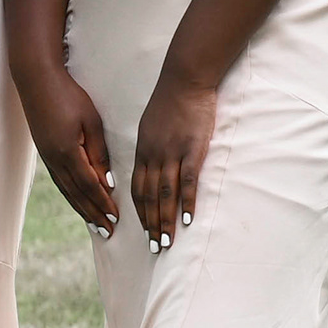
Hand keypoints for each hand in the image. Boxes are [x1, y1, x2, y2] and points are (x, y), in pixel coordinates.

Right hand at [17, 62, 116, 238]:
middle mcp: (55, 160)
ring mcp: (47, 157)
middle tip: (108, 232)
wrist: (36, 80)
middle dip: (93, 214)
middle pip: (77, 194)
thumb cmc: (68, 96)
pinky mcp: (45, 152)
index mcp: (68, 152)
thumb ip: (99, 152)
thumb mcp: (91, 122)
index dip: (103, 203)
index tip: (117, 219)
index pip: (90, 185)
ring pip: (67, 190)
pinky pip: (60, 181)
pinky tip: (78, 201)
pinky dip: (71, 195)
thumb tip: (107, 181)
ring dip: (81, 209)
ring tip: (95, 224)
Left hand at [129, 72, 218, 252]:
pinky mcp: (192, 149)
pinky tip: (188, 219)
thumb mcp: (150, 126)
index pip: (136, 188)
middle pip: (148, 197)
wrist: (184, 80)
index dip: (137, 212)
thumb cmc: (170, 102)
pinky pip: (187, 181)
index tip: (141, 231)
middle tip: (154, 247)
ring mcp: (171, 153)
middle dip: (150, 224)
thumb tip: (151, 166)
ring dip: (165, 220)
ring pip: (164, 194)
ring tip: (167, 241)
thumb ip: (150, 148)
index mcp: (141, 151)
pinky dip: (187, 202)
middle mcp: (152, 155)